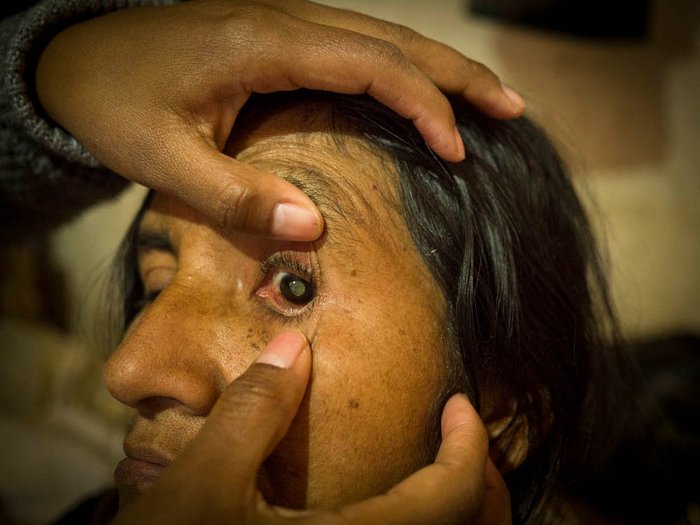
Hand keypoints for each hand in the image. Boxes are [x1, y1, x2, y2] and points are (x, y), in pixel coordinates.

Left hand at [35, 0, 524, 240]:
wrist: (74, 56)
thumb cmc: (114, 101)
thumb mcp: (161, 157)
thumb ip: (235, 196)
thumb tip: (313, 232)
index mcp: (264, 43)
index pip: (372, 64)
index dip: (424, 104)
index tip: (457, 150)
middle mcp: (285, 21)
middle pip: (394, 38)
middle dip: (457, 75)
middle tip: (512, 109)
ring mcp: (283, 24)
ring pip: (381, 37)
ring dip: (437, 68)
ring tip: (486, 101)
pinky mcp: (278, 39)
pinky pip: (355, 47)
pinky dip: (399, 70)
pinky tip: (416, 94)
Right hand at [111, 331, 511, 524]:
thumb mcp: (200, 484)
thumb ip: (253, 408)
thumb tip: (293, 346)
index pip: (450, 498)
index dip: (468, 445)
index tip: (460, 403)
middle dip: (476, 482)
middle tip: (461, 437)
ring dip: (452, 509)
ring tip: (437, 466)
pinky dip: (416, 523)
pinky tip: (385, 503)